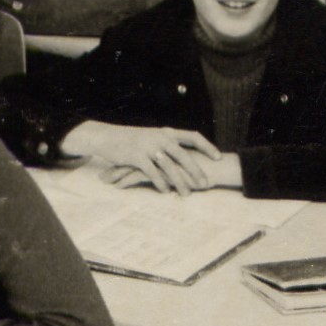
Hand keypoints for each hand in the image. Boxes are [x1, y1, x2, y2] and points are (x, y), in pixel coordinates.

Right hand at [61, 121, 221, 194]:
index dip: (207, 146)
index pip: (192, 136)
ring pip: (169, 166)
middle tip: (205, 184)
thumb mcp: (151, 136)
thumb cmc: (131, 140)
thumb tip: (183, 155)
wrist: (106, 137)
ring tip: (186, 194)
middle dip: (196, 170)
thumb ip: (167, 143)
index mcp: (166, 132)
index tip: (219, 158)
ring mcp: (148, 146)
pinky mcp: (136, 157)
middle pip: (183, 155)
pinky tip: (165, 192)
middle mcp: (160, 137)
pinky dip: (160, 183)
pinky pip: (152, 172)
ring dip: (179, 182)